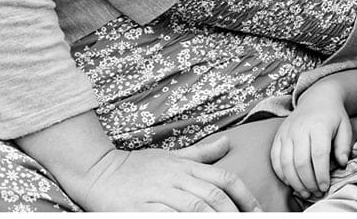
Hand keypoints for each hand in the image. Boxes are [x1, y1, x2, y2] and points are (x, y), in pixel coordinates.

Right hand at [65, 136, 261, 211]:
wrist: (98, 170)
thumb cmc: (137, 166)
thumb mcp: (172, 155)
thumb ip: (201, 154)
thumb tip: (228, 143)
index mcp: (186, 167)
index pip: (225, 179)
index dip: (245, 196)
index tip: (258, 212)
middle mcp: (176, 178)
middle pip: (214, 197)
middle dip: (234, 213)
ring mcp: (158, 193)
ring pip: (195, 208)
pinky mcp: (140, 208)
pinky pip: (166, 217)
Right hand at [270, 90, 350, 199]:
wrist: (317, 98)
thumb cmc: (333, 116)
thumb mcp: (344, 127)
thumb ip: (344, 146)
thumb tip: (342, 163)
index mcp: (319, 125)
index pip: (319, 154)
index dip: (321, 174)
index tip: (325, 186)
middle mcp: (300, 129)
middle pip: (300, 161)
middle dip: (308, 182)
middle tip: (316, 192)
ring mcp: (286, 133)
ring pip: (286, 163)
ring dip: (295, 182)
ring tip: (305, 192)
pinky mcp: (278, 136)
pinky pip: (275, 159)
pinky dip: (282, 174)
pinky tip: (292, 182)